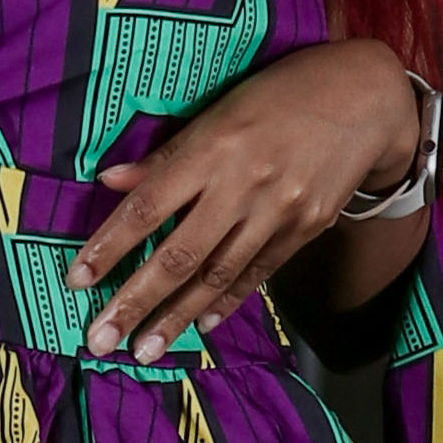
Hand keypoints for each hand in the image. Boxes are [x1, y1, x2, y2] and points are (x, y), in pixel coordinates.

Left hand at [68, 41, 424, 358]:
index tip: (77, 280)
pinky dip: (225, 302)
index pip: (147, 206)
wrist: (366, 98)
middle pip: (178, 254)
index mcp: (213, 147)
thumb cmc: (283, 93)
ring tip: (143, 349)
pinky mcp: (304, 229)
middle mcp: (242, 184)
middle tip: (99, 339)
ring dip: (175, 317)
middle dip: (134, 301)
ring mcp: (276, 212)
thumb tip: (110, 182)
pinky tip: (199, 325)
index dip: (109, 246)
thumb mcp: (221, 107)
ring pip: (216, 275)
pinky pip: (256, 274)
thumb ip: (167, 154)